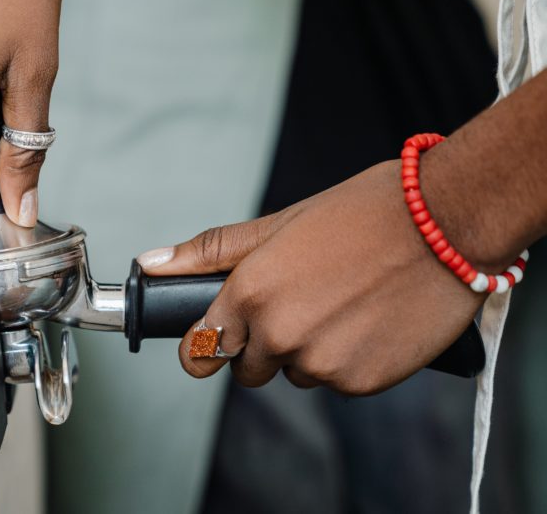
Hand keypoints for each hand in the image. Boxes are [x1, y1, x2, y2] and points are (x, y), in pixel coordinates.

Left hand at [138, 160, 487, 394]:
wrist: (445, 222)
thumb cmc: (360, 213)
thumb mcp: (277, 224)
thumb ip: (210, 252)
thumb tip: (150, 264)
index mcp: (249, 294)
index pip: (200, 351)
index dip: (206, 346)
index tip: (217, 340)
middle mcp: (279, 335)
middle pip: (249, 367)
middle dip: (264, 343)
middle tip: (301, 300)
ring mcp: (322, 364)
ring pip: (296, 374)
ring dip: (309, 350)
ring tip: (342, 302)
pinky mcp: (363, 382)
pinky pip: (339, 382)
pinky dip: (349, 360)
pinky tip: (369, 320)